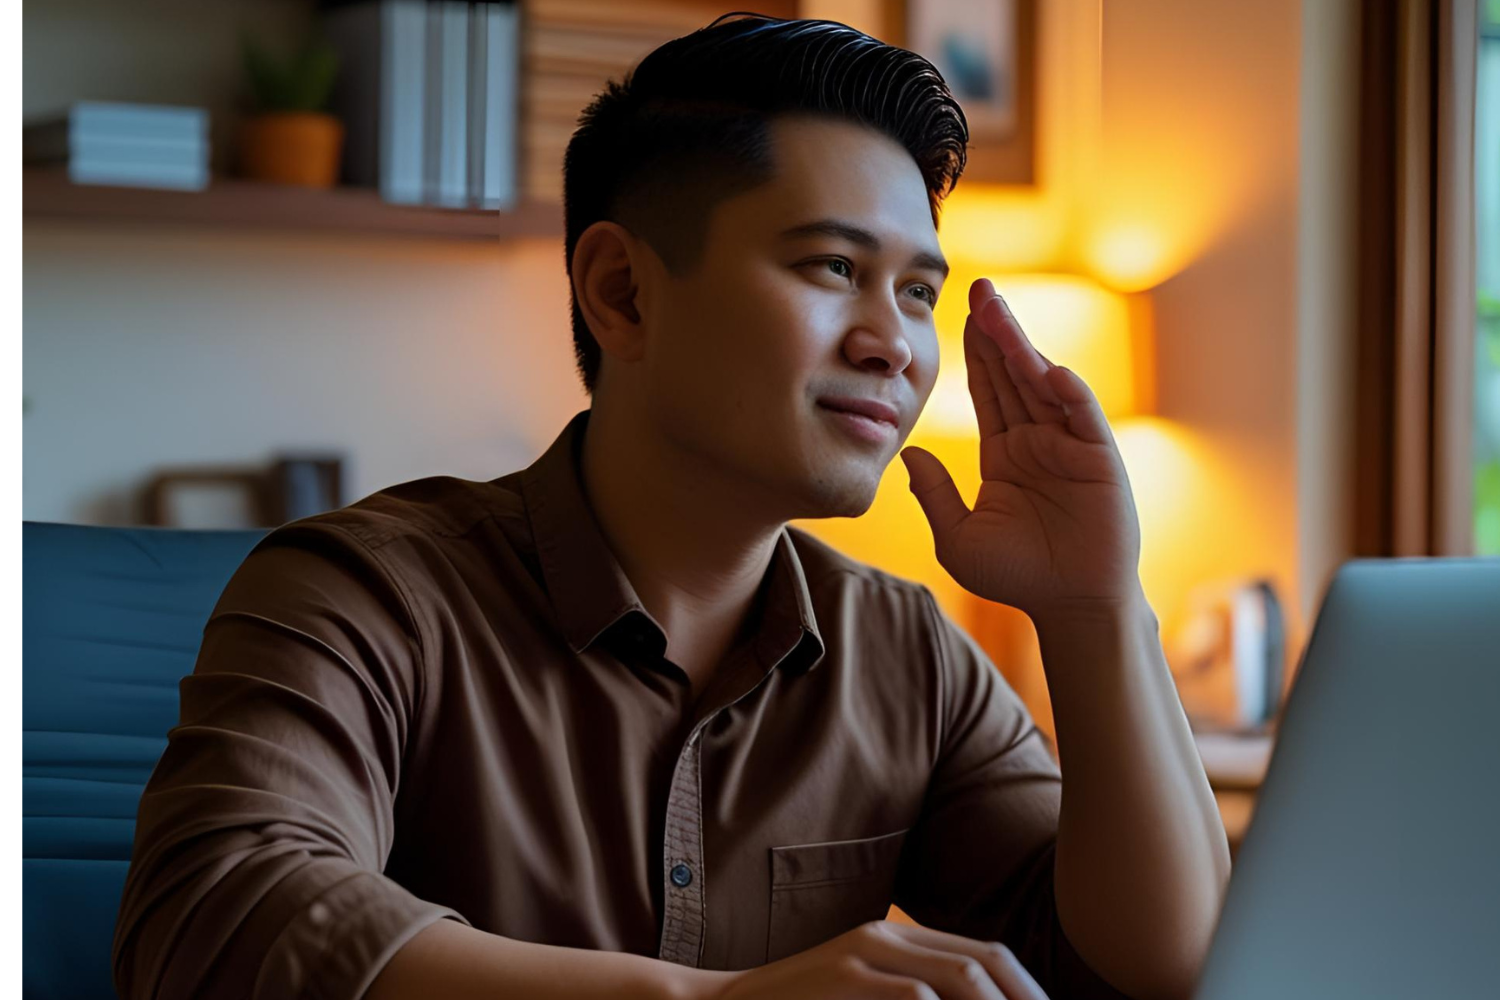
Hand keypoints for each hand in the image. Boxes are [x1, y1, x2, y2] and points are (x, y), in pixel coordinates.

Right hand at [701, 920, 1048, 999]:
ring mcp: (865, 954)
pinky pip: (916, 998)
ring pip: (959, 977)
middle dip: (1024, 999)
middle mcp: (888, 936)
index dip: (1027, 990)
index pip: (988, 955)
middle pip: (984, 961)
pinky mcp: (845, 977)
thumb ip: (911, 994)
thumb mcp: (865, 995)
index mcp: (899, 938)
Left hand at [901, 278, 1144, 620]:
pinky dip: (1067, 392)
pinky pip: (1082, 418)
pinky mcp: (1098, 460)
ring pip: (1043, 385)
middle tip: (979, 288)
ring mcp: (1069, 445)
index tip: (957, 313)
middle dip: (997, 331)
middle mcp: (1037, 440)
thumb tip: (906, 452)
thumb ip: (933, 494)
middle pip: (1013, 374)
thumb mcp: (957, 537)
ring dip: (1022, 347)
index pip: (986, 390)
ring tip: (999, 312)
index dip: (974, 352)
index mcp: (1004, 451)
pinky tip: (1046, 368)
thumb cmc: (1017, 576)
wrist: (1069, 606)